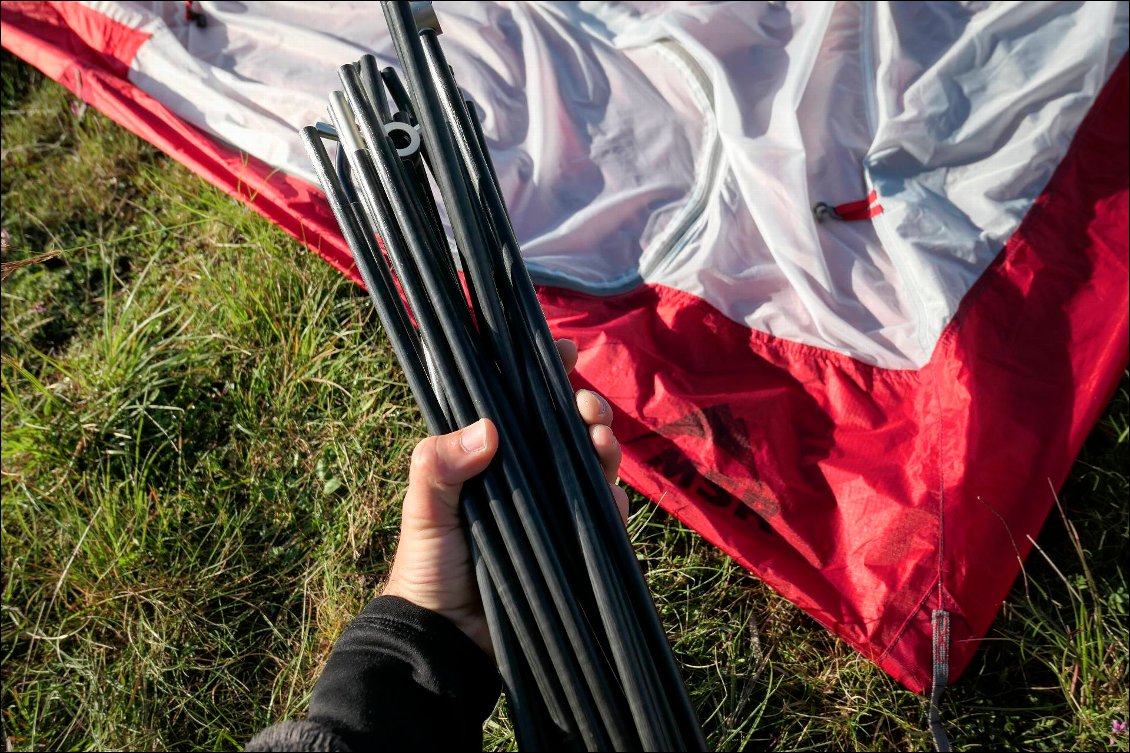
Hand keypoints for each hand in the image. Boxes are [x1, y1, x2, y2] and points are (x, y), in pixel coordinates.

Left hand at [381, 338, 628, 656]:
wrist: (448, 639)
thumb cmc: (427, 566)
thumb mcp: (423, 508)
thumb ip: (440, 466)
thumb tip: (489, 429)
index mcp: (488, 457)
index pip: (519, 403)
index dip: (542, 372)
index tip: (562, 350)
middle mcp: (524, 476)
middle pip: (565, 428)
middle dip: (584, 407)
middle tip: (585, 406)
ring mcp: (551, 508)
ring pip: (590, 464)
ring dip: (604, 445)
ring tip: (601, 440)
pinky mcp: (573, 544)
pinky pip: (602, 515)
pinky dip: (612, 500)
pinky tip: (610, 492)